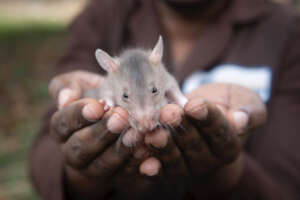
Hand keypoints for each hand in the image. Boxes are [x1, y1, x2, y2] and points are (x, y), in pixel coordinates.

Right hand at [48, 70, 168, 198]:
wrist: (115, 117)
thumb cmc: (96, 94)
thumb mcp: (80, 84)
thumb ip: (69, 86)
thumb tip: (65, 97)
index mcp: (62, 130)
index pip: (63, 123)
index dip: (79, 115)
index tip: (97, 106)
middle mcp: (73, 153)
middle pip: (81, 148)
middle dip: (102, 133)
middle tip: (120, 117)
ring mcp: (94, 168)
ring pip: (103, 165)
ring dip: (120, 150)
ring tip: (135, 133)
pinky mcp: (116, 176)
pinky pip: (125, 174)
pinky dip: (137, 165)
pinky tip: (146, 152)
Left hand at [141, 83, 266, 198]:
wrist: (203, 117)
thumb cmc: (227, 105)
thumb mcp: (245, 103)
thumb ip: (249, 111)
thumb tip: (241, 120)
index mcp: (229, 145)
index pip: (220, 132)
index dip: (208, 118)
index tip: (195, 105)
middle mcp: (209, 160)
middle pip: (195, 146)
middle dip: (181, 129)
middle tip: (169, 114)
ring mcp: (188, 167)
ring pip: (175, 159)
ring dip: (163, 146)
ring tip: (153, 134)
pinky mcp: (168, 170)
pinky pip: (159, 169)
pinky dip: (150, 165)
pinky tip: (142, 160)